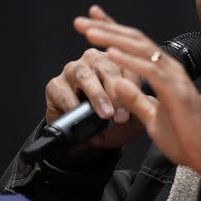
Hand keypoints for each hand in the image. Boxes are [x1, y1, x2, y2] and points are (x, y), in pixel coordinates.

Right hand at [44, 5, 144, 149]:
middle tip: (122, 113)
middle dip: (116, 91)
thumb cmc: (113, 122)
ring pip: (84, 75)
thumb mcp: (133, 116)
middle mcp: (94, 60)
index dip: (134, 83)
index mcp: (117, 62)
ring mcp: (73, 70)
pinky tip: (79, 113)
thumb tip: (146, 101)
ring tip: (105, 114)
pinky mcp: (55, 84)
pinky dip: (71, 103)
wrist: (86, 139)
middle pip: (106, 67)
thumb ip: (139, 106)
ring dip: (96, 95)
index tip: (140, 101)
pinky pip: (63, 91)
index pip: (128, 64)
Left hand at [75, 18, 200, 175]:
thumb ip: (136, 101)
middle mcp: (170, 68)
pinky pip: (149, 71)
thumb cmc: (185, 137)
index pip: (135, 45)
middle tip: (80, 21)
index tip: (91, 21)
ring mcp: (174, 77)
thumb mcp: (152, 117)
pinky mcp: (176, 91)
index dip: (113, 31)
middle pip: (135, 40)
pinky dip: (129, 61)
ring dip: (113, 39)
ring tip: (88, 32)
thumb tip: (118, 84)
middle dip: (107, 28)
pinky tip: (110, 53)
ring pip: (141, 49)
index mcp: (164, 73)